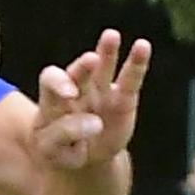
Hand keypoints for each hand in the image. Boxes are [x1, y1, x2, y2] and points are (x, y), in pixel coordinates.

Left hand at [33, 30, 150, 169]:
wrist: (84, 159)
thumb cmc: (60, 150)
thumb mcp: (52, 149)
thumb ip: (64, 134)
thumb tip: (95, 123)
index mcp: (53, 97)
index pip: (52, 80)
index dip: (59, 81)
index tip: (69, 93)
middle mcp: (78, 88)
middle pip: (79, 70)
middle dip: (84, 66)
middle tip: (91, 61)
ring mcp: (101, 91)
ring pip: (104, 67)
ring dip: (107, 51)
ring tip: (111, 36)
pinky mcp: (124, 99)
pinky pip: (131, 80)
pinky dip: (137, 63)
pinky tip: (142, 46)